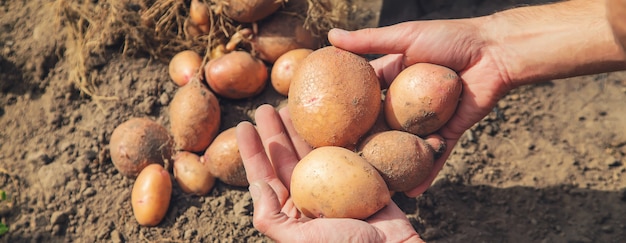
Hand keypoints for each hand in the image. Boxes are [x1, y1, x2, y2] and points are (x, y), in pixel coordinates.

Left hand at [237, 104, 422, 242]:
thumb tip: (257, 185)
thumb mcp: (301, 241)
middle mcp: (310, 198)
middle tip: (267, 107)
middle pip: (287, 158)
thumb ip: (272, 219)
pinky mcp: (359, 179)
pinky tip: (328, 116)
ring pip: (312, 152)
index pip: (266, 177)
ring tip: (292, 106)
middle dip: (276, 132)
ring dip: (302, 129)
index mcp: (292, 213)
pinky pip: (343, 152)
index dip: (252, 152)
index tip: (244, 126)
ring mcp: (334, 187)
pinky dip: (335, 134)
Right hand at [328, 19, 512, 196]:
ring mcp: (426, 120)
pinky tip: (412, 192)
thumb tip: (330, 34)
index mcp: (393, 79)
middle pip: (381, 127)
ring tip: (371, 185)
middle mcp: (406, 102)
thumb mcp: (404, 36)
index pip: (364, 98)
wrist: (494, 51)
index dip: (345, 112)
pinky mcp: (447, 132)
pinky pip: (434, 156)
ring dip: (391, 165)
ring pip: (404, 146)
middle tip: (343, 164)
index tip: (324, 128)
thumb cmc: (449, 38)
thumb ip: (369, 41)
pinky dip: (426, 173)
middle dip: (365, 145)